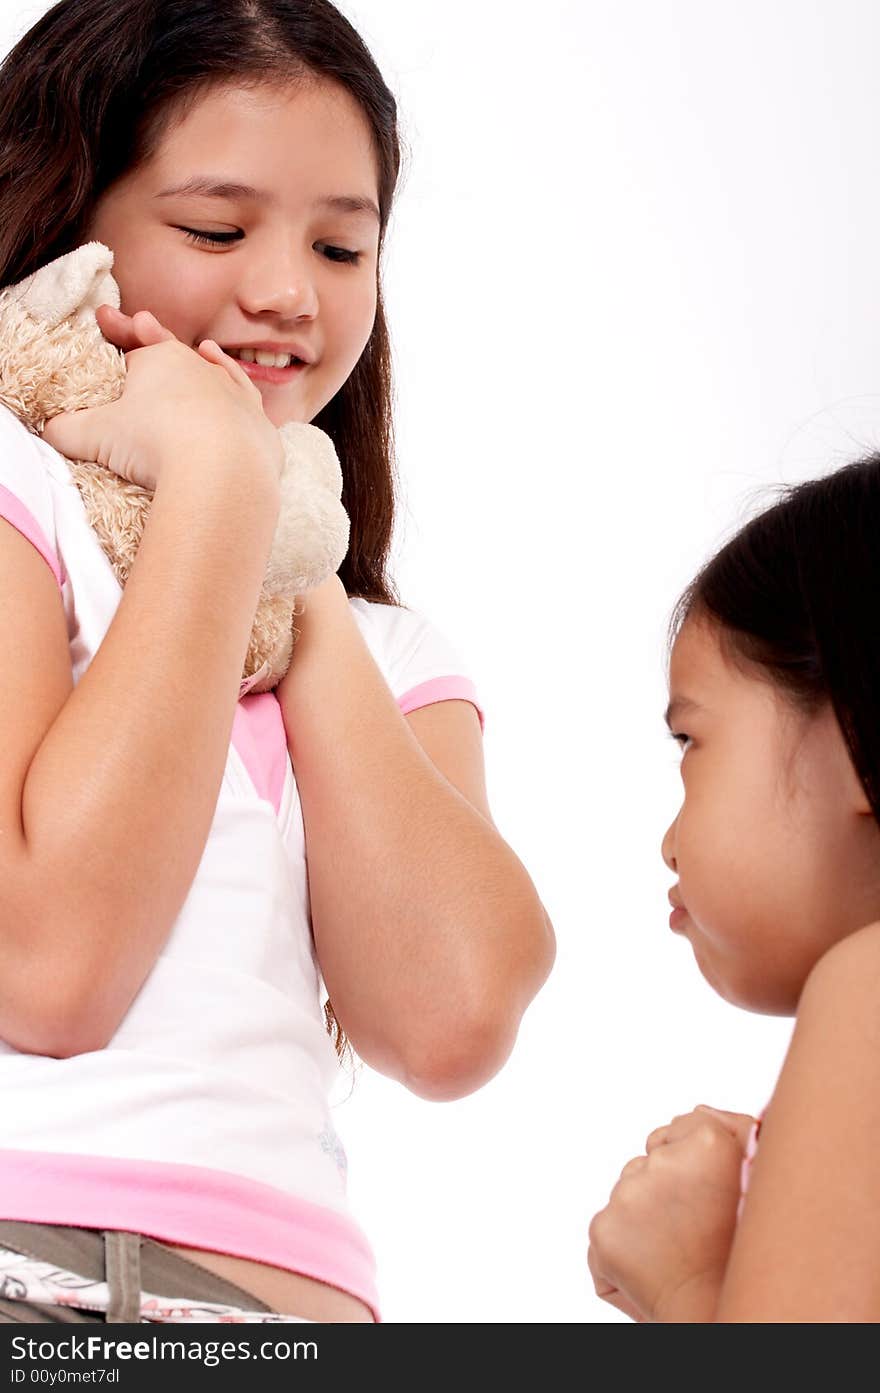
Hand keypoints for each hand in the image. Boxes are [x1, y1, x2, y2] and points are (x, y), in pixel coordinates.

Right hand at [41, 306, 283, 491]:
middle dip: (149, 335)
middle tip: (135, 322)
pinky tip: (234, 384)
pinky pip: (245, 396)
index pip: (132, 350)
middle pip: (170, 351)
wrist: (222, 472)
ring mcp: (233, 393)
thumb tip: (50, 432)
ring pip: (215, 368)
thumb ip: (67, 430)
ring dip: (204, 358)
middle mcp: (199, 367)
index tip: (104, 327)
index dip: (115, 342)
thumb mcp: (96, 437)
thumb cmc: (157, 445)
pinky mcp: (256, 423)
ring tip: (200, 349)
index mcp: (159, 360)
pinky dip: (236, 384)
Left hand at [587, 1104, 755, 1321]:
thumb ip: (731, 1130)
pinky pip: (607, 1225)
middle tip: (695, 1226)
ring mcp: (629, 1195)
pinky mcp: (604, 1229)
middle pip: (652, 1159)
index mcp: (711, 1144)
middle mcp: (665, 1162)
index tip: (711, 1192)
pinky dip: (622, 1244)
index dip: (697, 1162)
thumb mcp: (754, 1181)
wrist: (719, 1313)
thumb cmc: (742, 1253)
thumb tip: (699, 1112)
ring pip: (629, 1191)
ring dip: (645, 1214)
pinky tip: (651, 1263)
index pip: (685, 1127)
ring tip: (676, 1247)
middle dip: (667, 1187)